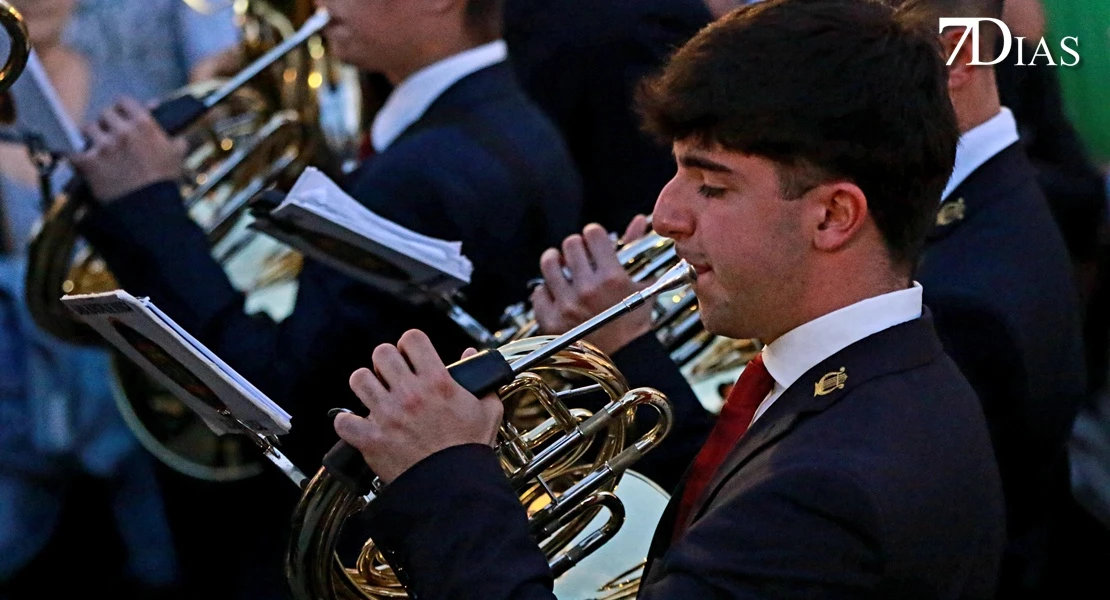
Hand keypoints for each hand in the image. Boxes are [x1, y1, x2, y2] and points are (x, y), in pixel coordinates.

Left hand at [71, 97, 186, 202]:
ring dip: (91, 136)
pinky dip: (73, 153)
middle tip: (110, 135)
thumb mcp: (177, 157)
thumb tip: (178, 136)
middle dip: (107, 124)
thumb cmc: (164, 183)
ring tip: (96, 148)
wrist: (149, 209)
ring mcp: (104, 146)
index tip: (122, 116)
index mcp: (144, 125)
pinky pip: (72, 149)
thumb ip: (176, 141)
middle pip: (104, 114)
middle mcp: (122, 130)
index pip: (124, 102)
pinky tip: (76, 157)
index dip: (122, 109)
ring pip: (87, 128)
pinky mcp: (89, 162)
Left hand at [332, 331, 502, 483]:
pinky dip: (348, 423)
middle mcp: (410, 393)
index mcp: (437, 382)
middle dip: (386, 362)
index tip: (411, 355)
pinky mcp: (371, 439)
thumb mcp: (486, 411)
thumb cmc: (469, 451)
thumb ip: (481, 382)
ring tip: (376, 396)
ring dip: (366, 386)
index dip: (410, 344)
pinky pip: (343, 420)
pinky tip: (360, 425)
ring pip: (359, 379)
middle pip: (382, 353)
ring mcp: (387, 415)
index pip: (412, 339)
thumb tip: (469, 356)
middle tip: (391, 375)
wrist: (453, 488)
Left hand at [532, 215, 653, 354]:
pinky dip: (547, 291)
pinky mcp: (551, 321)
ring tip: (564, 270)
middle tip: (581, 257)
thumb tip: (638, 221)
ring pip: (549, 263)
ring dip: (556, 262)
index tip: (595, 242)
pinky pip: (538, 292)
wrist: (624, 359)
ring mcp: (567, 305)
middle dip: (576, 247)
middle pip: (569, 244)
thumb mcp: (641, 285)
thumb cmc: (634, 324)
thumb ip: (636, 249)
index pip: (592, 233)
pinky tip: (559, 294)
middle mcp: (587, 290)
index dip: (594, 235)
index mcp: (611, 278)